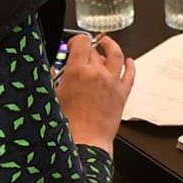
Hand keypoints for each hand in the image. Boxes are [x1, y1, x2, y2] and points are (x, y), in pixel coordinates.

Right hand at [54, 33, 132, 152]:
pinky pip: (130, 74)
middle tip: (83, 51)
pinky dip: (130, 65)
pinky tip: (129, 61)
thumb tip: (52, 69)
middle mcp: (97, 73)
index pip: (81, 42)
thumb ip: (53, 78)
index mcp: (78, 71)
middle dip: (88, 48)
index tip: (73, 43)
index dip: (77, 39)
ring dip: (111, 46)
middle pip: (95, 50)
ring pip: (116, 55)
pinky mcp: (122, 94)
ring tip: (107, 43)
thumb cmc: (67, 126)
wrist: (85, 143)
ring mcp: (112, 83)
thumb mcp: (52, 97)